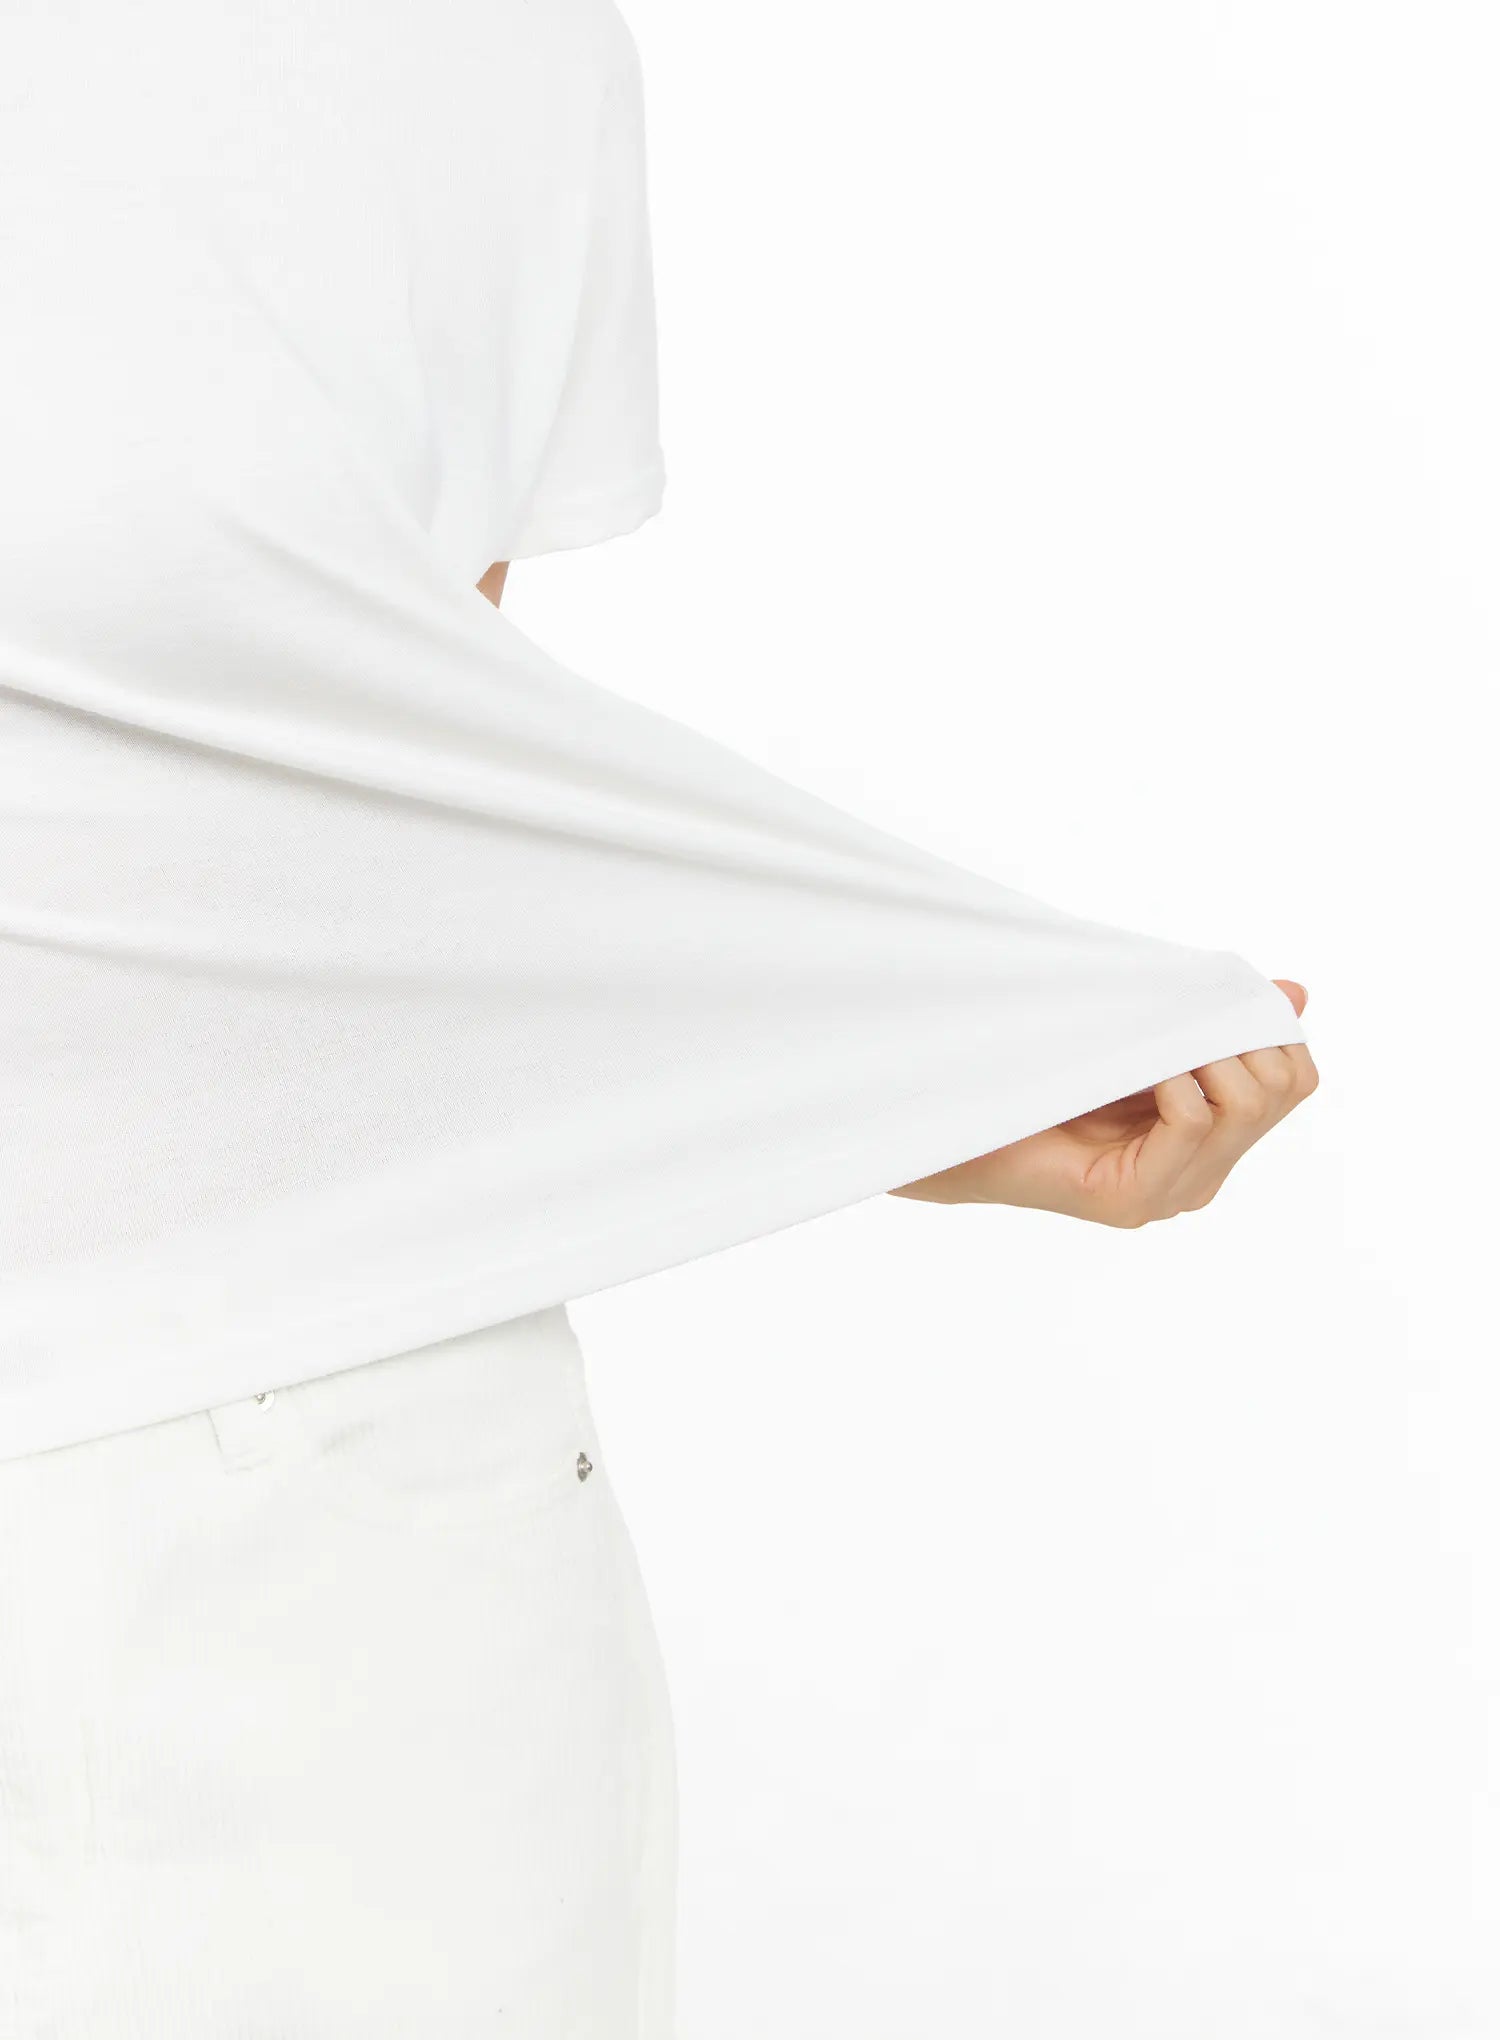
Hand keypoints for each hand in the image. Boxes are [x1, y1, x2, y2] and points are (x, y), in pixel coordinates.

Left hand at [891, 981, 1315, 1225]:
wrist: (958, 1124)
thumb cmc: (1042, 1074)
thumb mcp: (1141, 1037)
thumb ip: (1209, 1021)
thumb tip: (1296, 991)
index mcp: (1212, 1143)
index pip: (1295, 1079)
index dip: (1271, 1027)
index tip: (1216, 998)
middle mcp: (1201, 1177)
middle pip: (1281, 1086)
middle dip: (1242, 1034)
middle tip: (1180, 1025)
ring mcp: (1168, 1195)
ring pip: (1245, 1103)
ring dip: (1205, 1052)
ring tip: (1154, 1047)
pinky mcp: (1129, 1201)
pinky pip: (1192, 1121)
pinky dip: (1175, 1079)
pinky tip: (1138, 1072)